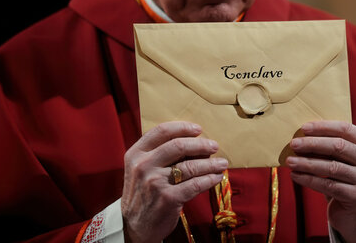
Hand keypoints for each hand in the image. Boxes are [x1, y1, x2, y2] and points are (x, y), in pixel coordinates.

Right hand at [121, 121, 227, 242]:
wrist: (134, 226)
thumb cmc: (143, 193)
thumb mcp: (141, 169)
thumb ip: (158, 154)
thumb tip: (193, 142)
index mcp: (136, 154)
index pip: (161, 131)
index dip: (182, 127)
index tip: (198, 129)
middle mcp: (143, 165)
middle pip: (179, 146)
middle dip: (201, 144)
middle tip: (214, 146)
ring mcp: (154, 182)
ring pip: (190, 166)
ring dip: (211, 164)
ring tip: (222, 163)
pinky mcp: (168, 198)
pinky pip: (195, 184)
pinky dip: (209, 179)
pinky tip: (216, 177)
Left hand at [286, 121, 355, 242]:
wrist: (355, 214)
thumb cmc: (344, 180)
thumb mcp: (343, 160)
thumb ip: (330, 147)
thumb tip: (301, 136)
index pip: (346, 129)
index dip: (324, 127)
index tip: (304, 128)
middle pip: (339, 146)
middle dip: (313, 144)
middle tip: (293, 144)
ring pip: (332, 167)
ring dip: (307, 163)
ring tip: (290, 161)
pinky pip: (328, 185)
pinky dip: (309, 179)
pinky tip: (295, 176)